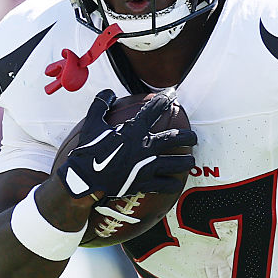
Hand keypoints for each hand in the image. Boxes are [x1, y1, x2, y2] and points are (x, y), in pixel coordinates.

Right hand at [56, 89, 196, 198]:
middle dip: (189, 136)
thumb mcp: (92, 123)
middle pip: (177, 138)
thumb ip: (101, 105)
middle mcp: (146, 146)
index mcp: (135, 130)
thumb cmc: (88, 151)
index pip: (156, 108)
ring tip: (190, 160)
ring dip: (187, 161)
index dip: (166, 98)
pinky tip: (176, 183)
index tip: (173, 94)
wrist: (84, 180)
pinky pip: (166, 184)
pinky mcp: (145, 183)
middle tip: (193, 137)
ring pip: (178, 163)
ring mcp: (148, 166)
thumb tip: (108, 92)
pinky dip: (173, 184)